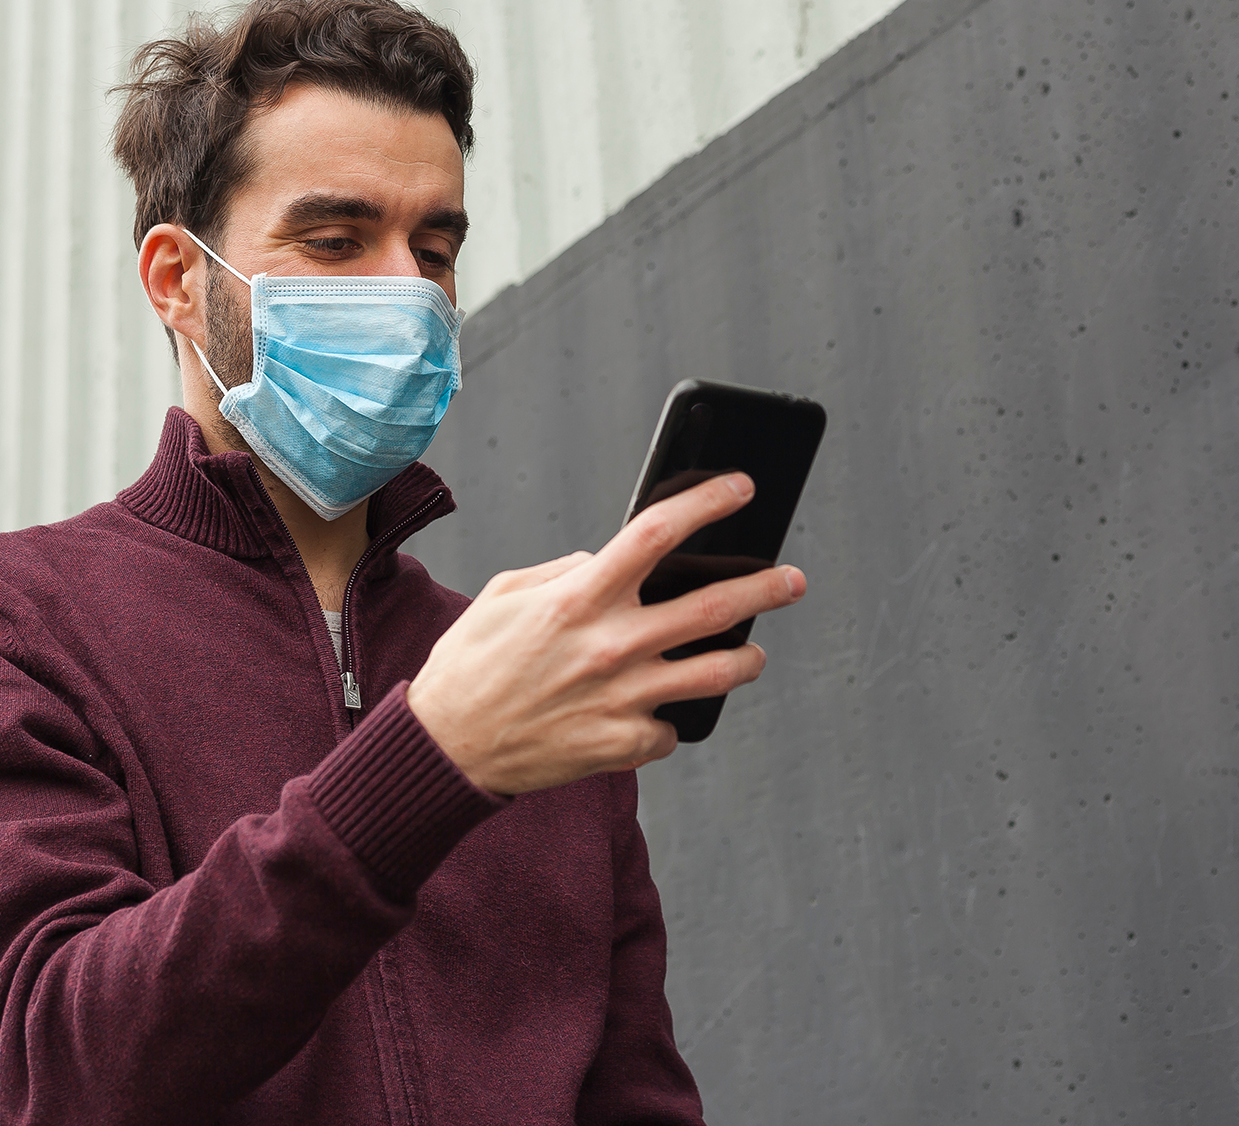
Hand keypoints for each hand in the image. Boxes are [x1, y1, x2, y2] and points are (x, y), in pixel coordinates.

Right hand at [405, 473, 807, 794]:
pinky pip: (671, 727)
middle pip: (713, 606)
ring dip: (747, 658)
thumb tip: (603, 561)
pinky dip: (668, 718)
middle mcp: (611, 644)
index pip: (657, 533)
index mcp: (580, 598)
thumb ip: (564, 573)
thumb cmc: (471, 666)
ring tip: (752, 652)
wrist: (446, 748)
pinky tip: (655, 712)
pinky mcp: (624, 744)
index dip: (707, 504)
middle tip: (791, 580)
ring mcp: (623, 698)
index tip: (741, 490)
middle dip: (765, 588)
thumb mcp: (507, 596)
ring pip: (718, 673)